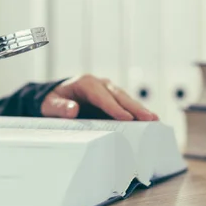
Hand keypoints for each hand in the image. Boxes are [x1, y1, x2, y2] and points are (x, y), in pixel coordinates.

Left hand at [41, 74, 158, 120]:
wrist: (55, 95)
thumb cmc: (53, 100)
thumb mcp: (49, 105)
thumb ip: (60, 107)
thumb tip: (73, 111)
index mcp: (86, 83)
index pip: (102, 96)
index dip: (114, 108)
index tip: (126, 118)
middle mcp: (100, 84)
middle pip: (119, 96)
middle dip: (135, 107)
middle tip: (151, 118)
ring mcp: (108, 90)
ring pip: (126, 99)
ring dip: (140, 109)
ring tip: (155, 120)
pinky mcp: (112, 98)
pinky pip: (125, 105)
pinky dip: (136, 112)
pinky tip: (147, 121)